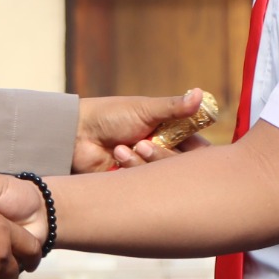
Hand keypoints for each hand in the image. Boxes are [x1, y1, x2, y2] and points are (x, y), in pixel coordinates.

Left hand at [75, 89, 206, 172]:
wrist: (77, 133)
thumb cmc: (110, 115)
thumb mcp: (145, 109)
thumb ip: (174, 107)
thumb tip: (201, 94)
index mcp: (168, 132)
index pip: (195, 147)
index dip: (199, 151)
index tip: (199, 151)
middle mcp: (161, 152)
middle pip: (181, 165)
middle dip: (164, 155)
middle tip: (145, 143)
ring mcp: (146, 168)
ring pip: (162, 175)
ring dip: (143, 159)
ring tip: (125, 146)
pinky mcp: (132, 183)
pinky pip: (144, 184)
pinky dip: (131, 167)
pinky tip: (117, 155)